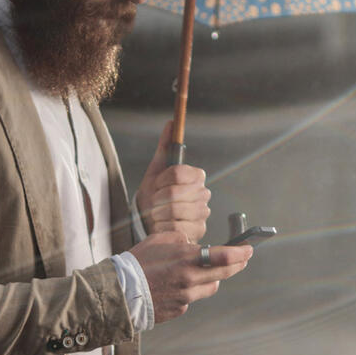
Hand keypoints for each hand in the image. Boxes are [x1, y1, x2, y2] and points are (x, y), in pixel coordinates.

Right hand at [130, 231, 252, 322]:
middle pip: (223, 273)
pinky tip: (177, 285)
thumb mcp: (160, 239)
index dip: (240, 253)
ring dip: (213, 278)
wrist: (120, 291)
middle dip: (236, 265)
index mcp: (186, 259)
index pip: (223, 256)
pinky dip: (191, 290)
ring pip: (210, 287)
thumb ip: (181, 240)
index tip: (248, 249)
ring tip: (206, 270)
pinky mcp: (180, 309)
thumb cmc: (138, 261)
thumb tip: (193, 245)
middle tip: (242, 259)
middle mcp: (190, 279)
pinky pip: (193, 297)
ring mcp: (186, 297)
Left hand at [136, 121, 210, 242]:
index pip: (178, 172)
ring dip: (157, 213)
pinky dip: (162, 227)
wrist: (151, 220)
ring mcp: (202, 213)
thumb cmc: (155, 193)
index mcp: (196, 176)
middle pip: (173, 192)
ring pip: (173, 210)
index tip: (156, 184)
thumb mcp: (156, 169)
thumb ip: (165, 146)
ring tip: (156, 213)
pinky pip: (175, 227)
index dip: (162, 179)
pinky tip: (162, 225)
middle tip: (153, 201)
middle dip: (157, 198)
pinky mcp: (198, 231)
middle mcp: (203, 194)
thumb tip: (171, 123)